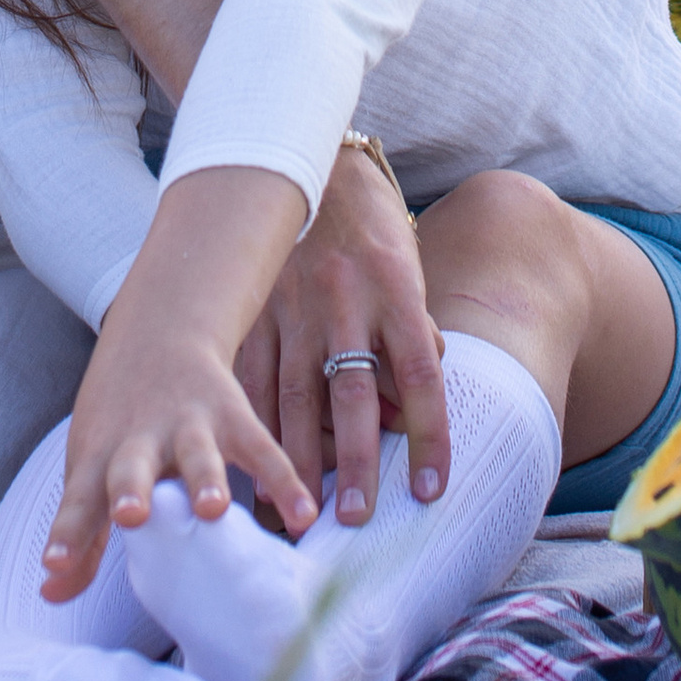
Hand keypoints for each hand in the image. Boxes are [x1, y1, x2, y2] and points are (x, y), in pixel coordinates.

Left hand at [45, 300, 310, 599]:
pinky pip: (263, 452)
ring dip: (203, 479)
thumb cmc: (119, 419)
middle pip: (130, 468)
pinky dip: (284, 481)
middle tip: (130, 515)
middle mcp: (140, 440)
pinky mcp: (233, 417)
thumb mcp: (91, 466)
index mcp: (100, 457)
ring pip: (197, 453)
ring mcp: (188, 425)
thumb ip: (80, 535)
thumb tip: (50, 595)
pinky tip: (304, 516)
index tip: (52, 568)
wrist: (161, 328)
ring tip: (213, 508)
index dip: (66, 534)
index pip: (77, 501)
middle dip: (129, 491)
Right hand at [238, 145, 444, 520]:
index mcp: (397, 290)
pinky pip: (254, 373)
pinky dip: (254, 421)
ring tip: (298, 511)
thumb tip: (407, 409)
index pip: (422, 375)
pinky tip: (250, 460)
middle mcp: (347, 300)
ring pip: (296, 392)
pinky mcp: (257, 306)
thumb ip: (413, 334)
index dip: (429, 435)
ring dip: (298, 456)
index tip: (431, 491)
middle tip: (355, 519)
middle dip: (355, 462)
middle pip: (355, 394)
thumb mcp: (409, 270)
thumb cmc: (370, 228)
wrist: (312, 160)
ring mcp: (296, 304)